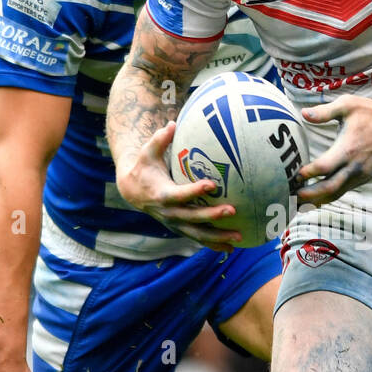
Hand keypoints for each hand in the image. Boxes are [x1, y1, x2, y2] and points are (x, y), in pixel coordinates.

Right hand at [114, 120, 241, 249]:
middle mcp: (169, 213)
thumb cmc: (144, 166)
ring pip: (197, 234)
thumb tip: (172, 123)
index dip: (194, 191)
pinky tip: (231, 249)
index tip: (211, 185)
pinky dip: (213, 245)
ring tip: (238, 238)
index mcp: (161, 194)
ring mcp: (174, 223)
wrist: (132, 191)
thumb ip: (160, 139)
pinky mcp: (179, 228)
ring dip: (218, 238)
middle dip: (212, 216)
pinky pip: (198, 238)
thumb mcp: (148, 152)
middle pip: (192, 218)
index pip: (179, 194)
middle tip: (233, 211)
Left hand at [296, 96, 371, 205]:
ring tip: (299, 204)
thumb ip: (325, 112)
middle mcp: (354, 166)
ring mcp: (360, 175)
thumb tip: (303, 113)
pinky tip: (316, 199)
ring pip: (336, 193)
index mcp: (348, 149)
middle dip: (309, 195)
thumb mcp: (348, 105)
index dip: (307, 174)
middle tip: (291, 197)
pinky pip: (344, 190)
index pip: (323, 167)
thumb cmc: (371, 113)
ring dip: (317, 200)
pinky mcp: (364, 178)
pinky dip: (329, 196)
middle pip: (328, 188)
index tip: (293, 175)